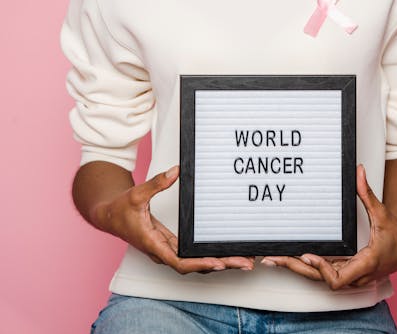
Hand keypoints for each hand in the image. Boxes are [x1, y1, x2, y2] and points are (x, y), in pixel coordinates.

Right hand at [95, 165, 253, 273]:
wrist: (109, 216)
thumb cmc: (121, 209)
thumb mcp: (137, 193)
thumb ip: (157, 183)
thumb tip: (176, 171)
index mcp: (153, 244)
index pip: (180, 262)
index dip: (200, 263)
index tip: (219, 262)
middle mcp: (162, 252)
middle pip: (195, 265)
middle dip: (221, 265)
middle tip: (246, 262)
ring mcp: (167, 250)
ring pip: (195, 262)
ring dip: (219, 262)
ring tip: (243, 260)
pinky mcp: (170, 245)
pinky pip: (192, 255)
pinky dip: (208, 256)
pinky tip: (224, 253)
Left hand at [260, 164, 396, 288]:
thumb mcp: (383, 214)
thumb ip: (368, 194)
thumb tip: (359, 171)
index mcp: (365, 263)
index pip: (337, 277)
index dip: (321, 268)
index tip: (307, 255)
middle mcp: (356, 274)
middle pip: (320, 279)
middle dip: (296, 268)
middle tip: (273, 257)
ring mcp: (350, 274)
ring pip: (319, 277)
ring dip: (296, 268)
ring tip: (273, 258)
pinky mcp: (346, 270)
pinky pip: (323, 272)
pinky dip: (306, 266)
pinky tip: (290, 258)